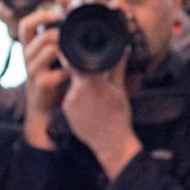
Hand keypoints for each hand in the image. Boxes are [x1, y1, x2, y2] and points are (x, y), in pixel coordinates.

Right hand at [18, 8, 68, 138]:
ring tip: (75, 55)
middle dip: (61, 35)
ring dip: (66, 50)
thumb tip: (70, 21)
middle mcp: (27, 57)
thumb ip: (55, 42)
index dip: (40, 15)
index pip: (25, 25)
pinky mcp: (42, 83)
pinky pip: (59, 69)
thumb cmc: (50, 80)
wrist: (43, 110)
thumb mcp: (49, 58)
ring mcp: (32, 70)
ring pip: (50, 48)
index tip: (57, 14)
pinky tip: (75, 74)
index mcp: (28, 48)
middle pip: (42, 35)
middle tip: (73, 39)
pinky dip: (71, 69)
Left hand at [62, 57, 141, 180]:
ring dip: (80, 87)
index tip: (71, 48)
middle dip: (79, 71)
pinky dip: (77, 99)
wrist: (111, 142)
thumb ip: (118, 67)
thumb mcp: (119, 89)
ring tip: (94, 99)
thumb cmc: (118, 116)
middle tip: (90, 78)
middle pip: (72, 73)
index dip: (71, 54)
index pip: (74, 62)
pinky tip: (88, 108)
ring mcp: (69, 101)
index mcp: (90, 81)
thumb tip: (123, 50)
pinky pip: (69, 99)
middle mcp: (76, 90)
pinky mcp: (66, 111)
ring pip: (72, 86)